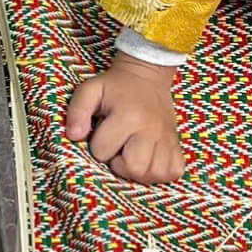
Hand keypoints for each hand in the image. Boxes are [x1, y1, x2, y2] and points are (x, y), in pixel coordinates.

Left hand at [62, 52, 188, 183]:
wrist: (147, 77)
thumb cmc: (115, 87)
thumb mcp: (90, 90)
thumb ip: (77, 111)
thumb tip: (74, 136)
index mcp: (128, 116)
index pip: (103, 152)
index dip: (97, 145)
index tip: (102, 132)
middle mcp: (151, 130)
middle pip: (134, 168)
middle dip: (119, 164)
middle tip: (117, 150)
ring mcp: (167, 138)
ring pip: (155, 174)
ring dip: (139, 171)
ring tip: (131, 155)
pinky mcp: (177, 145)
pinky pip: (173, 172)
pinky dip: (160, 172)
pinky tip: (148, 160)